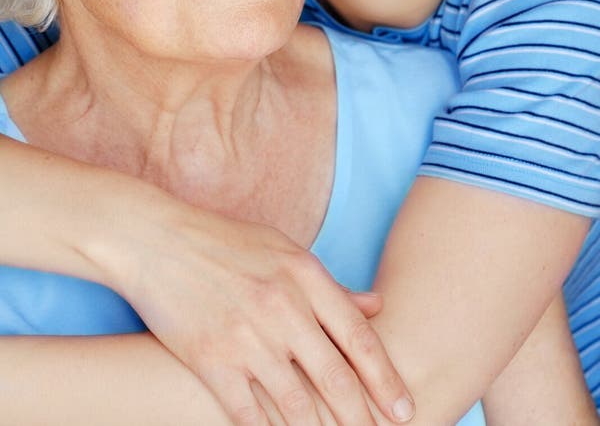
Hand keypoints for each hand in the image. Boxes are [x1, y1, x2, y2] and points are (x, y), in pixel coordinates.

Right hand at [105, 192, 414, 424]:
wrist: (157, 239)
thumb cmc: (224, 241)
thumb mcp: (283, 249)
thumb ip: (329, 283)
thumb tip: (376, 306)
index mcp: (304, 274)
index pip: (358, 336)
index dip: (386, 378)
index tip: (405, 408)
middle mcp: (282, 306)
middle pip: (335, 377)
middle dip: (363, 417)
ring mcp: (246, 336)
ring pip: (296, 404)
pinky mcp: (211, 360)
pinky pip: (249, 413)